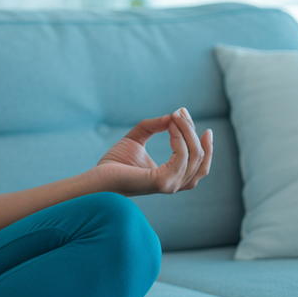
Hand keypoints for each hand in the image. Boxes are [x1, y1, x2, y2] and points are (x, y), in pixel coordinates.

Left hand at [93, 108, 212, 196]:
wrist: (98, 177)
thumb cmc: (115, 161)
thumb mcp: (136, 138)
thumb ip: (152, 127)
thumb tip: (171, 116)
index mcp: (173, 177)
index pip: (198, 160)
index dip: (199, 139)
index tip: (186, 115)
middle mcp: (176, 183)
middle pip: (199, 157)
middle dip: (192, 131)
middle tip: (181, 112)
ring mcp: (171, 184)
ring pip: (194, 156)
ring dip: (187, 132)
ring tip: (176, 115)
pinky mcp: (163, 182)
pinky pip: (182, 158)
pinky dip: (180, 139)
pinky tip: (171, 126)